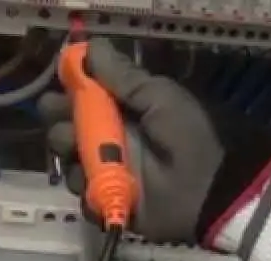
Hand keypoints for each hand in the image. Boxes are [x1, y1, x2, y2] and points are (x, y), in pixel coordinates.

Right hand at [37, 39, 270, 247]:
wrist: (210, 187)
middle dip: (60, 126)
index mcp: (120, 112)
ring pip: (69, 166)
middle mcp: (108, 142)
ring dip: (72, 159)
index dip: (65, 95)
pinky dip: (89, 193)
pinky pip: (84, 199)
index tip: (60, 90)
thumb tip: (90, 48)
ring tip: (88, 158)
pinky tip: (102, 186)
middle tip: (68, 128)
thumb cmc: (188, 135)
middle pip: (65, 132)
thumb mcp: (159, 96)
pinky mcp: (110, 203)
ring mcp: (107, 174)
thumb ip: (123, 77)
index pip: (79, 101)